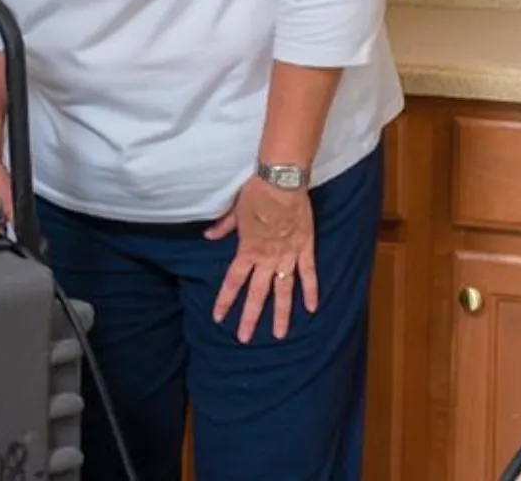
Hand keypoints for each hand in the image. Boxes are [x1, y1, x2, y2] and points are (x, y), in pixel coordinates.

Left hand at [207, 176, 317, 341]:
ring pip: (284, 291)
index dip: (225, 300)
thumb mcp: (234, 211)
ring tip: (280, 335)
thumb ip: (223, 227)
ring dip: (281, 313)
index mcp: (247, 250)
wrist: (280, 182)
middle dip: (250, 317)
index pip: (233, 281)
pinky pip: (309, 274)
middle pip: (257, 293)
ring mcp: (287, 256)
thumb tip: (208, 236)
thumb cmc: (255, 193)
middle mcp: (267, 258)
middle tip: (244, 338)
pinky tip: (312, 309)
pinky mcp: (305, 248)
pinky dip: (311, 291)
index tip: (219, 317)